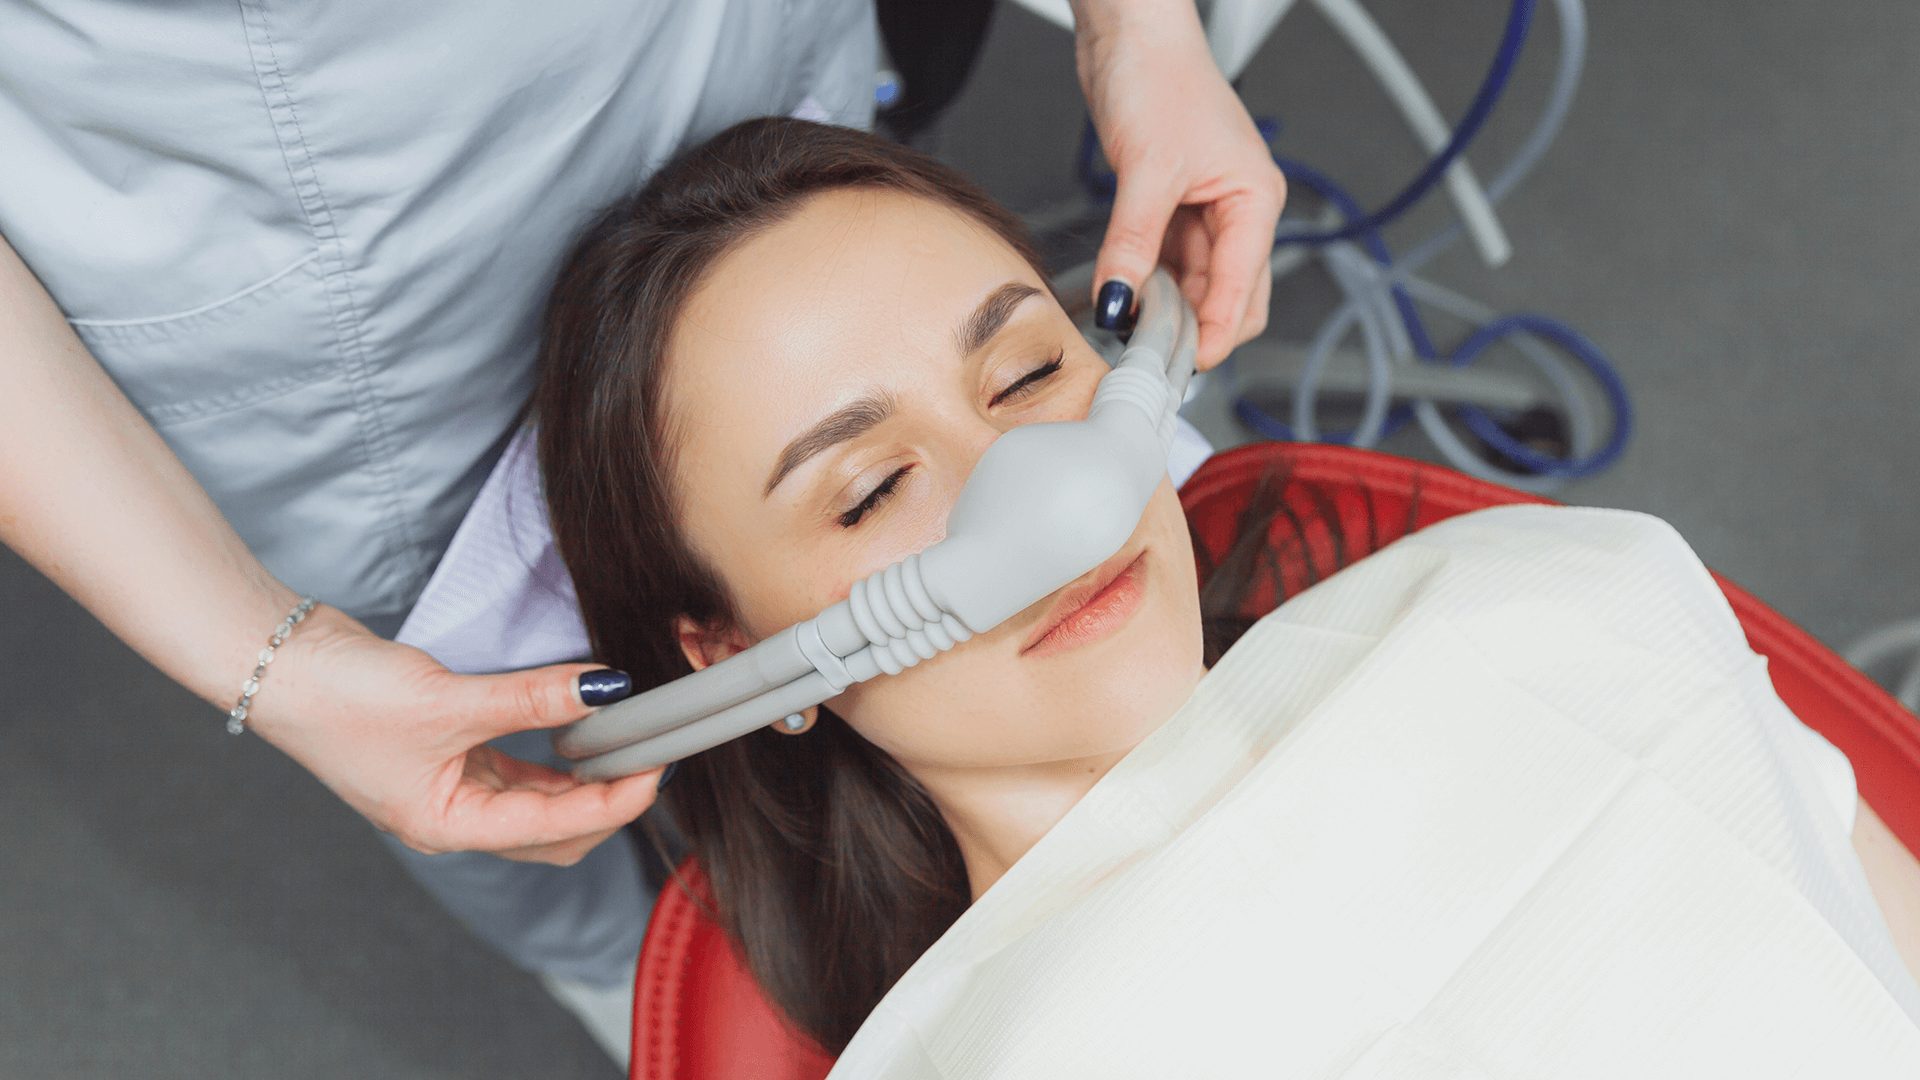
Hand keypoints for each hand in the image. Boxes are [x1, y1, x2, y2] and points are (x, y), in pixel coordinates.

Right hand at [248, 603, 661, 864]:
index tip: (655, 767)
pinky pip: (516, 767)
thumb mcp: (450, 699)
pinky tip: (579, 729)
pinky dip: (551, 754)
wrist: (277, 663)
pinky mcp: (448, 753)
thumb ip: (532, 696)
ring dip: (582, 778)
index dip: (614, 801)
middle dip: (605, 802)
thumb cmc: (342, 698)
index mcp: (449, 826)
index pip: (555, 828)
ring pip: (538, 801)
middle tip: (649, 757)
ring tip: (626, 742)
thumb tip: (607, 689)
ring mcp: (450, 787)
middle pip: (553, 832)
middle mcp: (453, 817)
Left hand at [1074, 0, 1286, 370]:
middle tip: (1151, 359)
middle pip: (1229, 298)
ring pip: (1195, 284)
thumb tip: (1119, 301)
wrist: (1131, 34)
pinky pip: (1167, 263)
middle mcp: (1238, 211)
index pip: (1244, 292)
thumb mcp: (1146, 172)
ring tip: (1129, 328)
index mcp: (1255, 201)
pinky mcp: (1172, 206)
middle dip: (1194, 330)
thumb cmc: (1160, 76)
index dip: (1214, 336)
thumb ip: (1133, 244)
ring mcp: (1205, 211)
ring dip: (1166, 309)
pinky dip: (1148, 283)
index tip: (1182, 369)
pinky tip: (1123, 296)